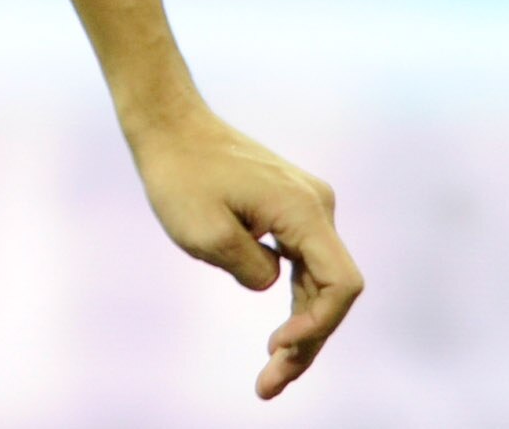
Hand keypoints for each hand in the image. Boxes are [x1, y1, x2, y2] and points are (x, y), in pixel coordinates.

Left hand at [129, 103, 361, 397]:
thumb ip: (251, 269)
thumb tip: (273, 282)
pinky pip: (304, 264)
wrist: (167, 124)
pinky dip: (293, 301)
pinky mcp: (290, 209)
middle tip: (269, 384)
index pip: (341, 283)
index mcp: (303, 210)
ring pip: (319, 281)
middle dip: (307, 342)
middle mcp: (317, 206)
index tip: (277, 347)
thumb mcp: (204, 235)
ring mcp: (307, 205)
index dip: (318, 325)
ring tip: (271, 375)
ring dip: (302, 328)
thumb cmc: (178, 175)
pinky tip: (278, 337)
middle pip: (332, 289)